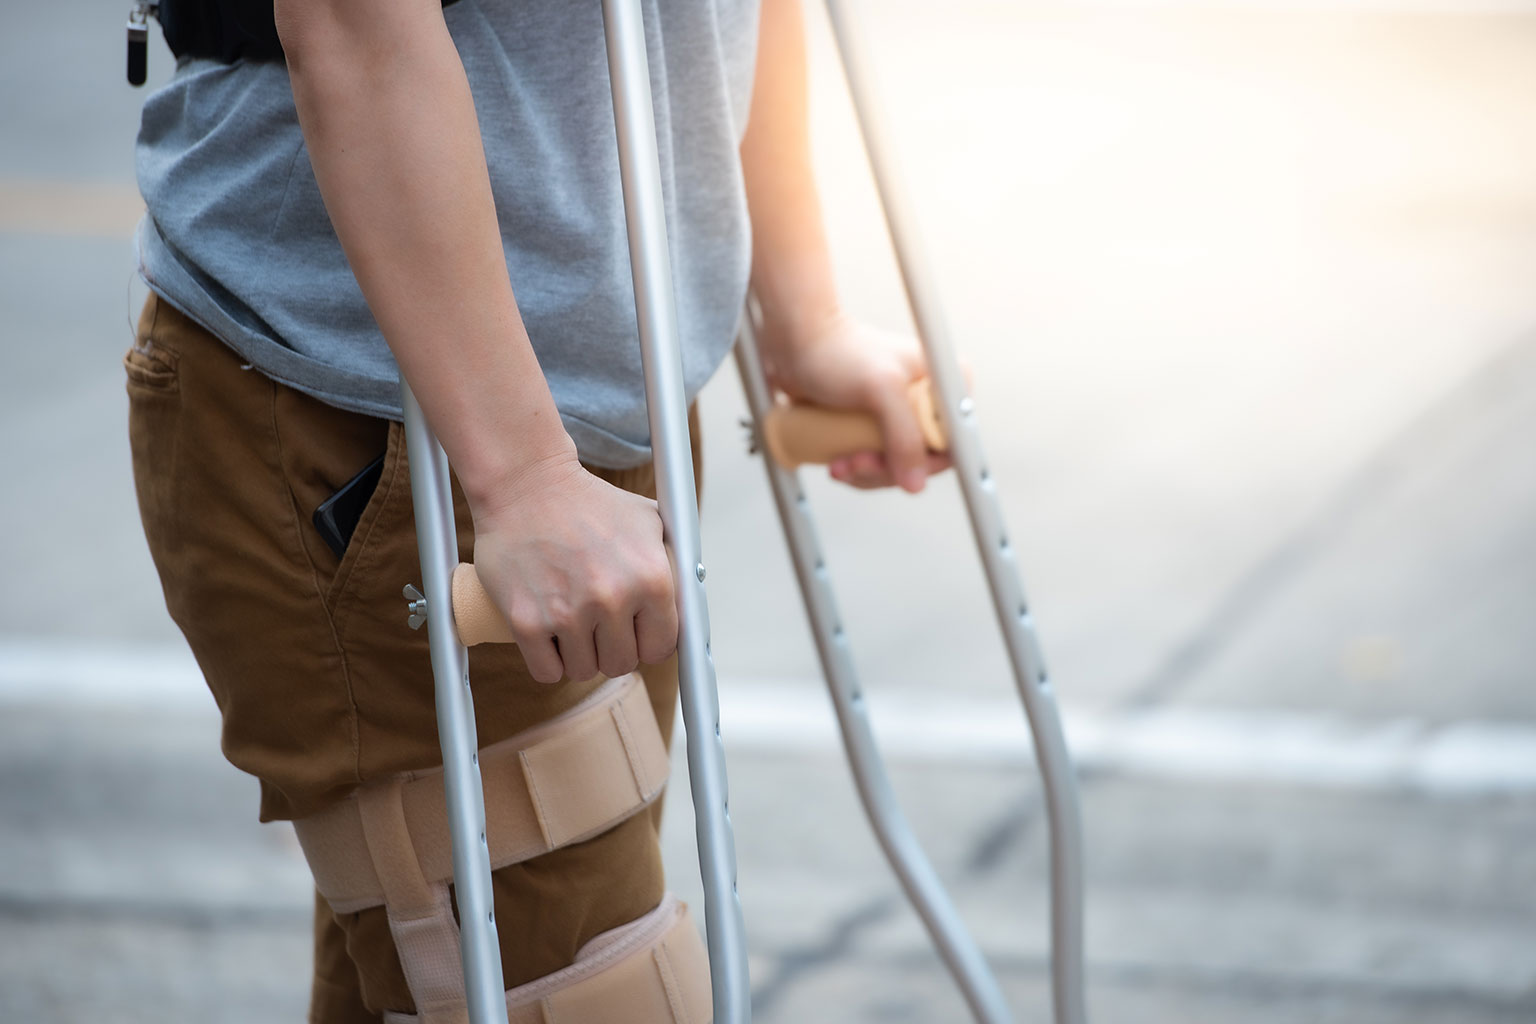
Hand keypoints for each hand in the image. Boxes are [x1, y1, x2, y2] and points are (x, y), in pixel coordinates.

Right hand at [467, 455, 675, 683]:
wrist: (527, 485)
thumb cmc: (591, 504)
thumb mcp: (650, 521)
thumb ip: (677, 563)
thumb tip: (695, 606)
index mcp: (651, 578)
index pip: (661, 648)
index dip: (648, 643)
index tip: (637, 636)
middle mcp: (613, 598)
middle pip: (621, 664)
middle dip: (613, 649)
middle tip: (600, 625)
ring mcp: (567, 612)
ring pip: (584, 670)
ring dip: (579, 655)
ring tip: (572, 622)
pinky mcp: (526, 620)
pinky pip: (546, 672)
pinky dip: (548, 661)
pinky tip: (549, 636)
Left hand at [760, 312, 952, 491]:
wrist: (797, 342)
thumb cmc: (838, 352)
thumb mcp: (881, 390)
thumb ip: (904, 435)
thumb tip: (916, 483)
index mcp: (944, 384)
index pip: (952, 442)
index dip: (925, 464)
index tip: (893, 468)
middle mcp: (927, 401)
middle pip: (922, 459)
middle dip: (886, 470)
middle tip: (857, 462)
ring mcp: (900, 415)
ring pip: (896, 465)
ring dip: (866, 473)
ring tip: (840, 463)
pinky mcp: (874, 425)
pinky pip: (875, 461)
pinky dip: (856, 469)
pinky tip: (837, 463)